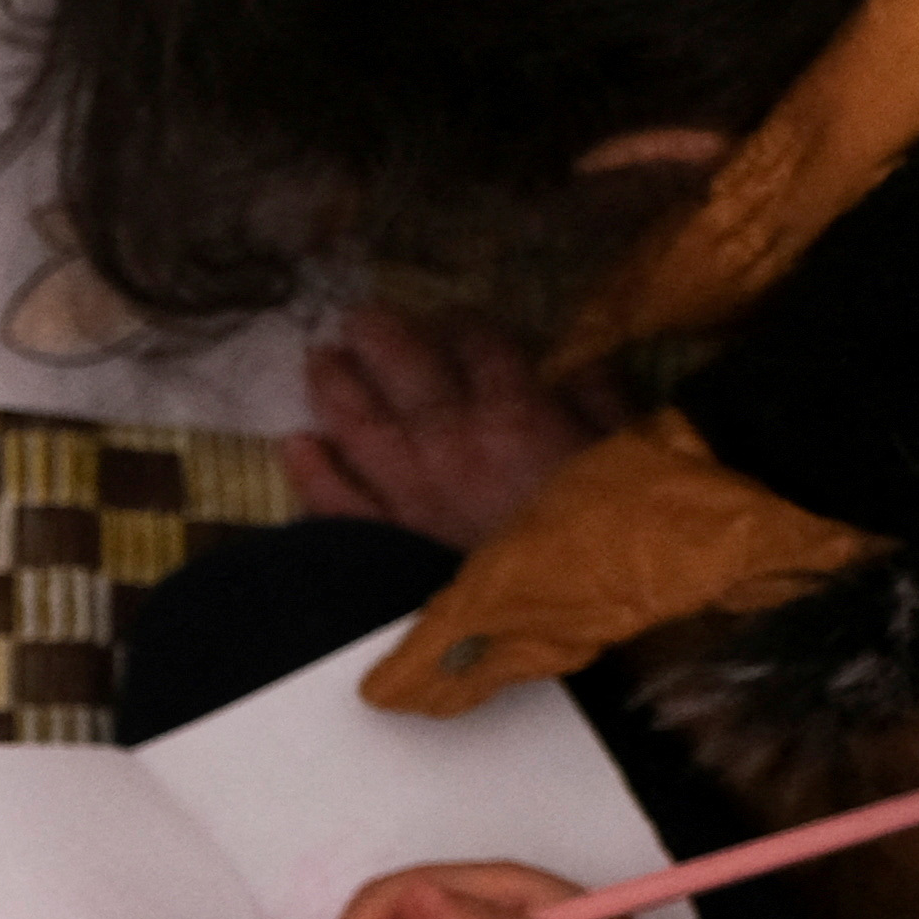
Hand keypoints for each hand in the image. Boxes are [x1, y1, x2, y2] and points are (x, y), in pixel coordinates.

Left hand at [278, 306, 620, 551]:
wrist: (578, 604)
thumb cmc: (614, 523)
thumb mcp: (625, 447)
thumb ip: (600, 396)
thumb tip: (579, 361)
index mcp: (513, 411)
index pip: (477, 344)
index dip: (463, 321)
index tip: (453, 315)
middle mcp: (450, 441)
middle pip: (403, 369)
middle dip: (378, 334)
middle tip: (356, 316)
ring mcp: (411, 491)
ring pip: (358, 424)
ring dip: (333, 385)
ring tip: (318, 357)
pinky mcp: (391, 538)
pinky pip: (338, 501)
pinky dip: (312, 470)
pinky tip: (293, 442)